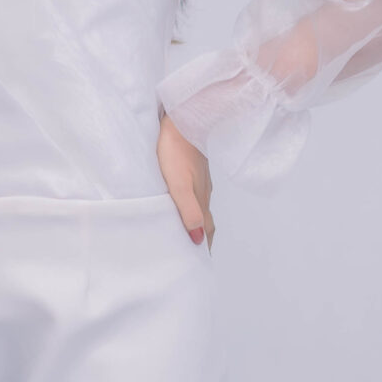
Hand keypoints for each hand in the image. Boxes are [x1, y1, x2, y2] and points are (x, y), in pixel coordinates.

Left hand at [158, 112, 213, 247]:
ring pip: (200, 206)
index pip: (206, 230)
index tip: (200, 263)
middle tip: (195, 254)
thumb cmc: (176, 150)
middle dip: (203, 237)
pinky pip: (195, 193)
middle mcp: (203, 191)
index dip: (204, 246)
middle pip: (205, 220)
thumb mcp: (179, 184)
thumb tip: (198, 239)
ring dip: (197, 221)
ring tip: (189, 232)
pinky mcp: (193, 167)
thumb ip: (189, 211)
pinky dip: (191, 205)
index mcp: (201, 198)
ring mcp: (199, 179)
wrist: (184, 119)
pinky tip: (183, 203)